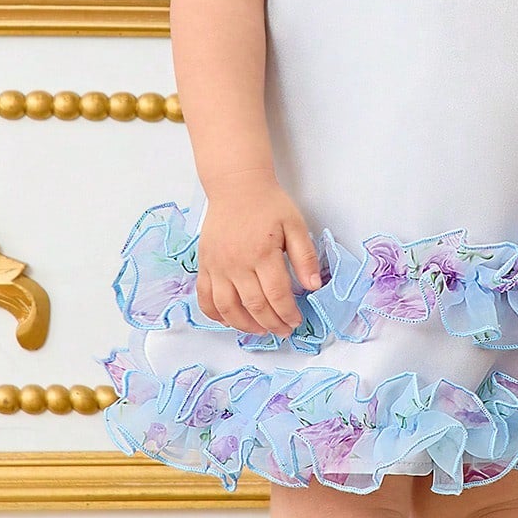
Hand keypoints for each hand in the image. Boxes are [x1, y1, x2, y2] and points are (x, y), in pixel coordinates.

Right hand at [195, 167, 322, 337]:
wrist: (236, 186)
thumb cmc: (268, 204)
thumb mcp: (295, 225)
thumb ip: (305, 256)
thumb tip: (313, 286)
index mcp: (263, 253)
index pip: (277, 295)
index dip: (288, 314)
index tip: (296, 321)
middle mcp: (237, 263)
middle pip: (254, 306)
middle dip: (272, 324)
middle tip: (283, 330)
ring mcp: (217, 266)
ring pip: (227, 308)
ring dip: (244, 325)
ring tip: (260, 330)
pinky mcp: (205, 264)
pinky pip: (205, 297)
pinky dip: (216, 314)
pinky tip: (230, 320)